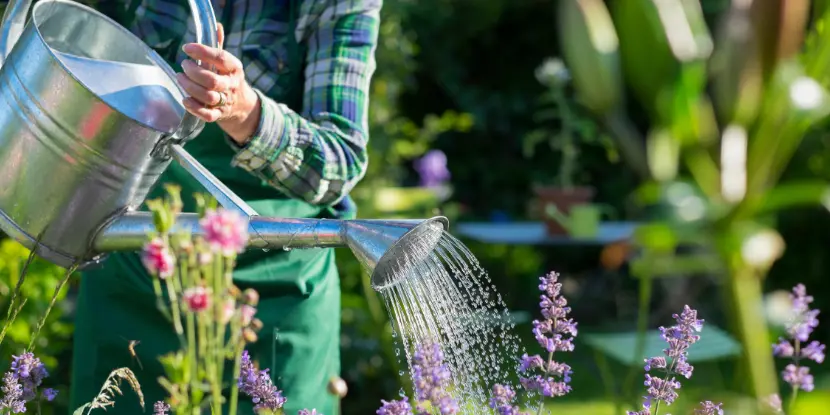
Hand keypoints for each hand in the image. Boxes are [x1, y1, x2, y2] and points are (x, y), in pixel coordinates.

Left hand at [177, 23, 260, 144]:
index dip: (203, 52)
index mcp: (234, 68)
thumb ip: (219, 45)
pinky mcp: (219, 114)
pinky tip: (185, 99)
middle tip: (183, 65)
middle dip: (193, 72)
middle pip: (212, 80)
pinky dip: (194, 108)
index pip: (221, 58)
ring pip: (208, 97)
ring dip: (190, 87)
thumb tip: (216, 25)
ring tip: (180, 78)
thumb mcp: (227, 62)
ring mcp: (226, 101)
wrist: (242, 105)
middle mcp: (231, 85)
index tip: (187, 48)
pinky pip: (208, 115)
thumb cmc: (228, 78)